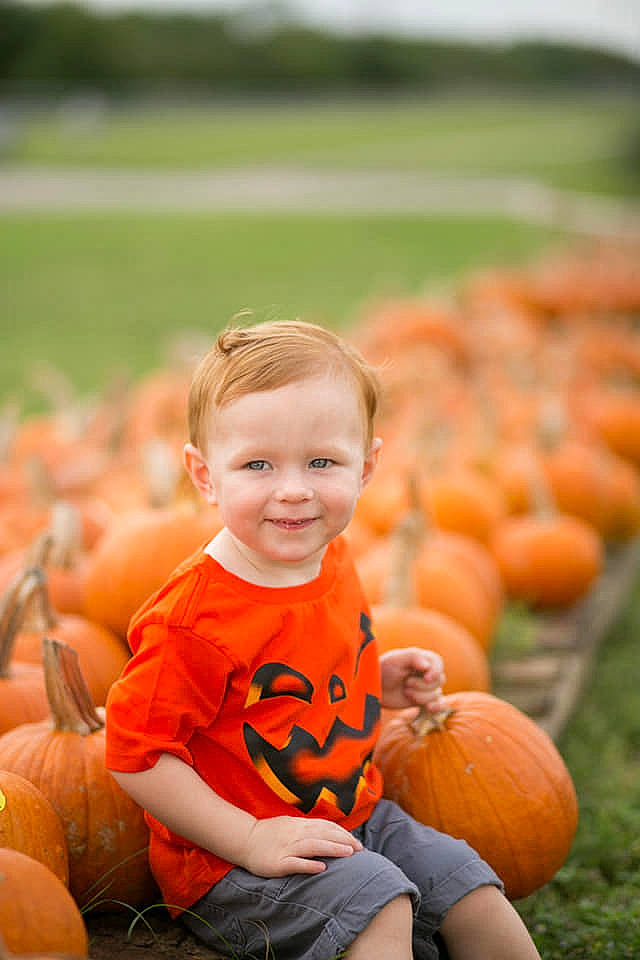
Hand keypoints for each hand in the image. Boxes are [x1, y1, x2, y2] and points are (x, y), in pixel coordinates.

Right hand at [243, 816, 362, 876]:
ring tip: (348, 853)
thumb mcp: (289, 824)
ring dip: (332, 848)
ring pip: (312, 846)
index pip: (325, 826)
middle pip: (323, 834)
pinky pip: (294, 863)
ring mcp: (286, 847)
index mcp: (298, 824)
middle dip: (343, 840)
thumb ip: (307, 828)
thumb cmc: (269, 834)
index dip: (342, 833)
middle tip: (359, 848)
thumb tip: (327, 831)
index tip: (356, 841)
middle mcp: (295, 833)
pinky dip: (309, 864)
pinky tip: (322, 867)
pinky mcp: (277, 863)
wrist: (244, 839)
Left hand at [380, 647, 445, 711]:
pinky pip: (437, 705)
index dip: (435, 671)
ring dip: (421, 696)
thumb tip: (427, 666)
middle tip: (406, 683)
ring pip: (437, 694)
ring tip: (406, 692)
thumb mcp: (396, 659)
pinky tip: (430, 708)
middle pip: (439, 680)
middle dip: (422, 685)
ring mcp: (426, 687)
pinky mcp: (424, 700)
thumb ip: (413, 658)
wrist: (375, 688)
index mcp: (422, 658)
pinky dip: (436, 707)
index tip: (426, 678)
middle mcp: (427, 672)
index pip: (438, 663)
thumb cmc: (384, 669)